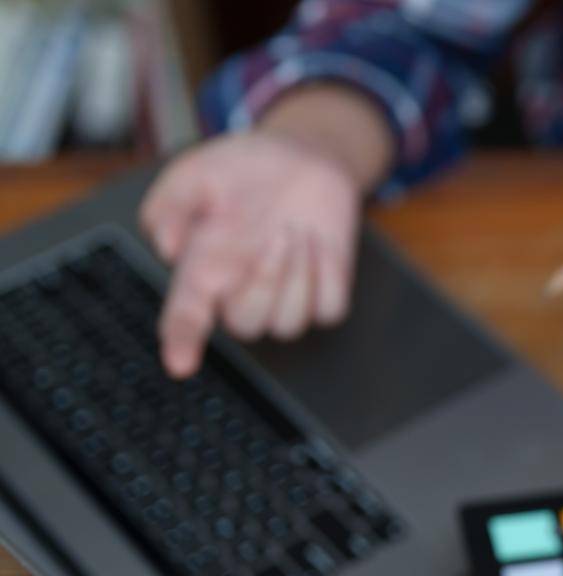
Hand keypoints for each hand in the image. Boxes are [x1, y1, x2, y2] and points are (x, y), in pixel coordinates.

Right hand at [139, 128, 361, 376]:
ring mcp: (284, 298)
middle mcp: (240, 292)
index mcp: (203, 270)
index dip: (182, 341)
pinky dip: (327, 276)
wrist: (301, 156)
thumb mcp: (194, 174)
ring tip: (294, 229)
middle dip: (264, 282)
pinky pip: (328, 310)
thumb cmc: (242, 171)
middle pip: (246, 326)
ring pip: (288, 324)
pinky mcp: (323, 295)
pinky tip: (318, 243)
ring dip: (296, 275)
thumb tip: (166, 247)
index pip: (187, 317)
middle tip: (274, 234)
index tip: (180, 363)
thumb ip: (171, 206)